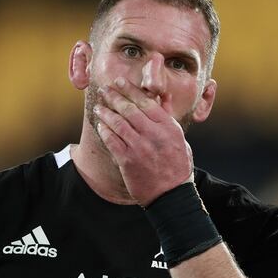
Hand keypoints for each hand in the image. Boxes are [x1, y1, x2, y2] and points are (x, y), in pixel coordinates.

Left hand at [93, 78, 193, 206]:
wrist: (171, 195)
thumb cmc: (177, 166)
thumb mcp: (179, 138)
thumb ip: (169, 116)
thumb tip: (163, 97)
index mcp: (168, 127)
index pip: (146, 102)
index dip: (130, 90)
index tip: (119, 82)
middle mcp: (153, 135)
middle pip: (129, 109)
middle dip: (114, 97)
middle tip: (104, 90)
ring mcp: (139, 148)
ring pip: (118, 123)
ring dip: (106, 113)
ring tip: (99, 107)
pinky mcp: (128, 161)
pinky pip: (112, 141)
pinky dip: (105, 131)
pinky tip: (100, 125)